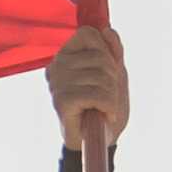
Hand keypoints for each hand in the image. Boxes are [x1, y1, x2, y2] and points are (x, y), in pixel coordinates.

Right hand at [47, 25, 127, 155]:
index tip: (108, 73)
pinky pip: (97, 94)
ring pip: (101, 76)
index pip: (88, 33)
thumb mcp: (114, 74)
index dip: (106, 52)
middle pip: (100, 56)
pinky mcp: (62, 101)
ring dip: (112, 96)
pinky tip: (104, 115)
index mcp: (66, 56)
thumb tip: (108, 30)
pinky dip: (109, 107)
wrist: (100, 142)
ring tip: (105, 108)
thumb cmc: (105, 106)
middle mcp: (56, 66)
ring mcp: (57, 84)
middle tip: (108, 97)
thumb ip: (112, 51)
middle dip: (113, 79)